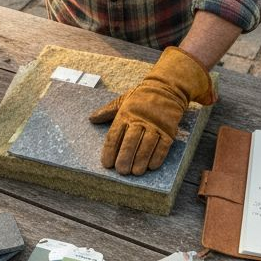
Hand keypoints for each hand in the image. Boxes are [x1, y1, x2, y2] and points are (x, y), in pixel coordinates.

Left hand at [88, 46, 215, 174]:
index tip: (106, 163)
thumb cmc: (141, 97)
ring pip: (147, 145)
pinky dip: (158, 156)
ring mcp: (156, 125)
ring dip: (141, 159)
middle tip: (121, 171)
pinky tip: (152, 166)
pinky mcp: (169, 129)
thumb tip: (91, 118)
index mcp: (126, 114)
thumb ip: (107, 111)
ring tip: (136, 172)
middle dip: (125, 157)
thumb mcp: (123, 100)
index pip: (115, 134)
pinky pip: (163, 145)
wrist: (167, 88)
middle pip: (131, 141)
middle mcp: (140, 120)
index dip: (110, 150)